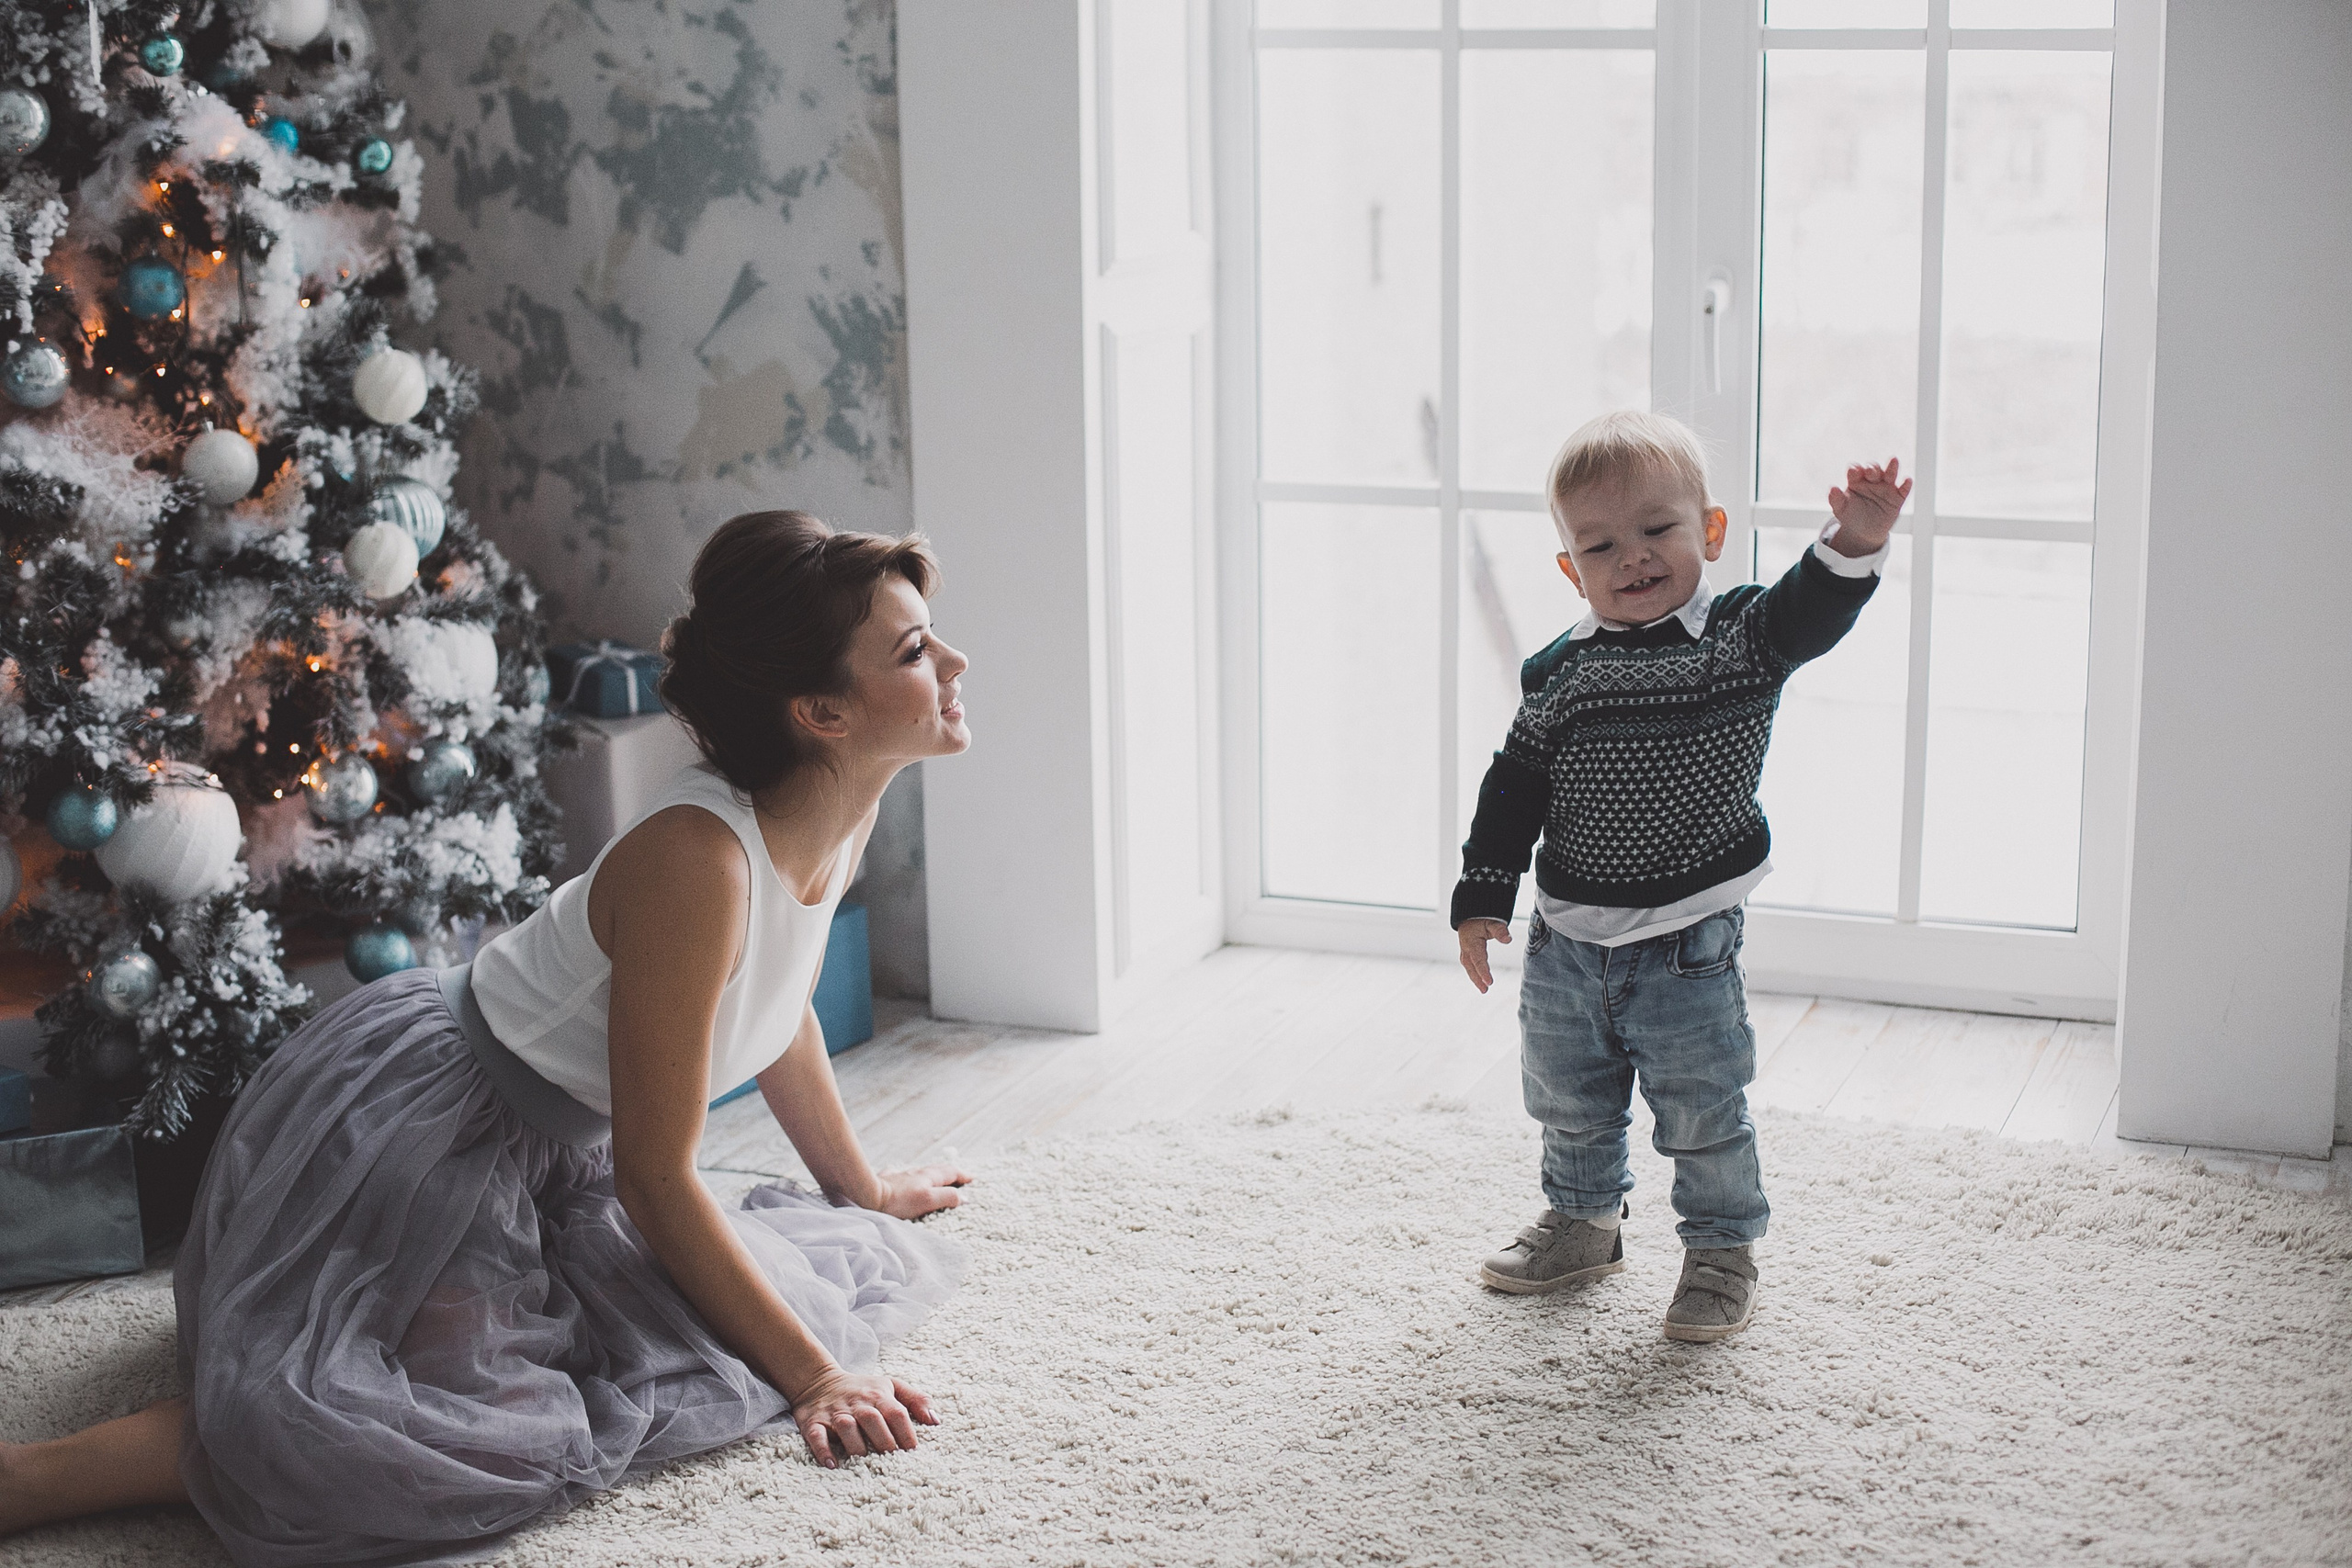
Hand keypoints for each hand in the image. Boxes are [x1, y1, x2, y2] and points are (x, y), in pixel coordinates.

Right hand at [791, 1367, 937, 1467]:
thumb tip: (936, 1421)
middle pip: (873, 1420)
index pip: (897, 1413)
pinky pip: (817, 1436)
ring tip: (864, 1463)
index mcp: (879, 1396)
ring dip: (856, 1446)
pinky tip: (832, 1464)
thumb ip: (916, 1400)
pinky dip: (823, 1450)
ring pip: (846, 1427)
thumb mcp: (891, 1386)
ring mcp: (835, 1413)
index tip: (912, 1452)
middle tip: (892, 1462)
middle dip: (884, 1442)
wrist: (819, 1381)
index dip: (906, 1432)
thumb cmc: (863, 1390)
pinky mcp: (814, 1422)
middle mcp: (857, 1404)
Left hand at [874, 1163, 971, 1219]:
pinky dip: (909, 1177)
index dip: (963, 1175)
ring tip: (937, 1178)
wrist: (867, 1198)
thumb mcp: (928, 1200)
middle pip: (937, 1170)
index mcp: (928, 1177)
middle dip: (950, 1173)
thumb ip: (947, 1197)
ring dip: (932, 1174)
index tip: (972, 1178)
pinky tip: (904, 1177)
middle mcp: (915, 1173)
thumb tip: (963, 1197)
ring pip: (920, 1172)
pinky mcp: (887, 1182)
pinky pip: (901, 1176)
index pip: (950, 1173)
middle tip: (960, 1176)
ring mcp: (900, 1176)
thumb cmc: (897, 1202)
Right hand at [1457, 918, 1510, 993]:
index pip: (1478, 959)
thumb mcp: (1492, 923)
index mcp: (1471, 942)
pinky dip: (1474, 975)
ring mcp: (1465, 952)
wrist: (1470, 917)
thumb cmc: (1482, 920)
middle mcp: (1466, 948)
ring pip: (1469, 968)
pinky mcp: (1467, 954)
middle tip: (1485, 990)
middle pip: (1472, 966)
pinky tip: (1480, 982)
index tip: (1489, 981)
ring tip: (1484, 990)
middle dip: (1478, 979)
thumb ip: (1500, 931)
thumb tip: (1508, 940)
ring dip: (1475, 979)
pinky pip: (1469, 966)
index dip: (1483, 971)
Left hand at [1825, 457, 1911, 555]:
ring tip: (1893, 461)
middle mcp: (1872, 481)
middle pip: (1873, 470)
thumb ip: (1836, 499)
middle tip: (1869, 472)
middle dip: (1872, 469)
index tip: (1854, 472)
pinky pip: (1903, 490)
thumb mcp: (1840, 509)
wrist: (1864, 532)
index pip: (1856, 471)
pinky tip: (1907, 480)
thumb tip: (1832, 488)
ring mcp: (1886, 488)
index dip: (1855, 470)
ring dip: (1892, 468)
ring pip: (1890, 475)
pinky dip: (1906, 485)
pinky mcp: (1897, 498)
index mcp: (1856, 480)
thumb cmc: (1851, 516)